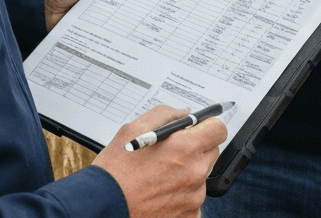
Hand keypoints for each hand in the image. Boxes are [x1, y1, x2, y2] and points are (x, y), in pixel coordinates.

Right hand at [93, 104, 226, 217]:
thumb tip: (185, 113)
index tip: (199, 129)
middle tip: (171, 153)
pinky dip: (181, 195)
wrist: (102, 205)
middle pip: (211, 152)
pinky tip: (161, 193)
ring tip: (159, 176)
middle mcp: (195, 173)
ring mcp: (193, 197)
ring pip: (201, 176)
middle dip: (195, 149)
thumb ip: (164, 114)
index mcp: (185, 148)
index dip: (207, 126)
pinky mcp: (188, 215)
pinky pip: (193, 199)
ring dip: (187, 173)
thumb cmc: (115, 170)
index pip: (218, 130)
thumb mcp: (133, 129)